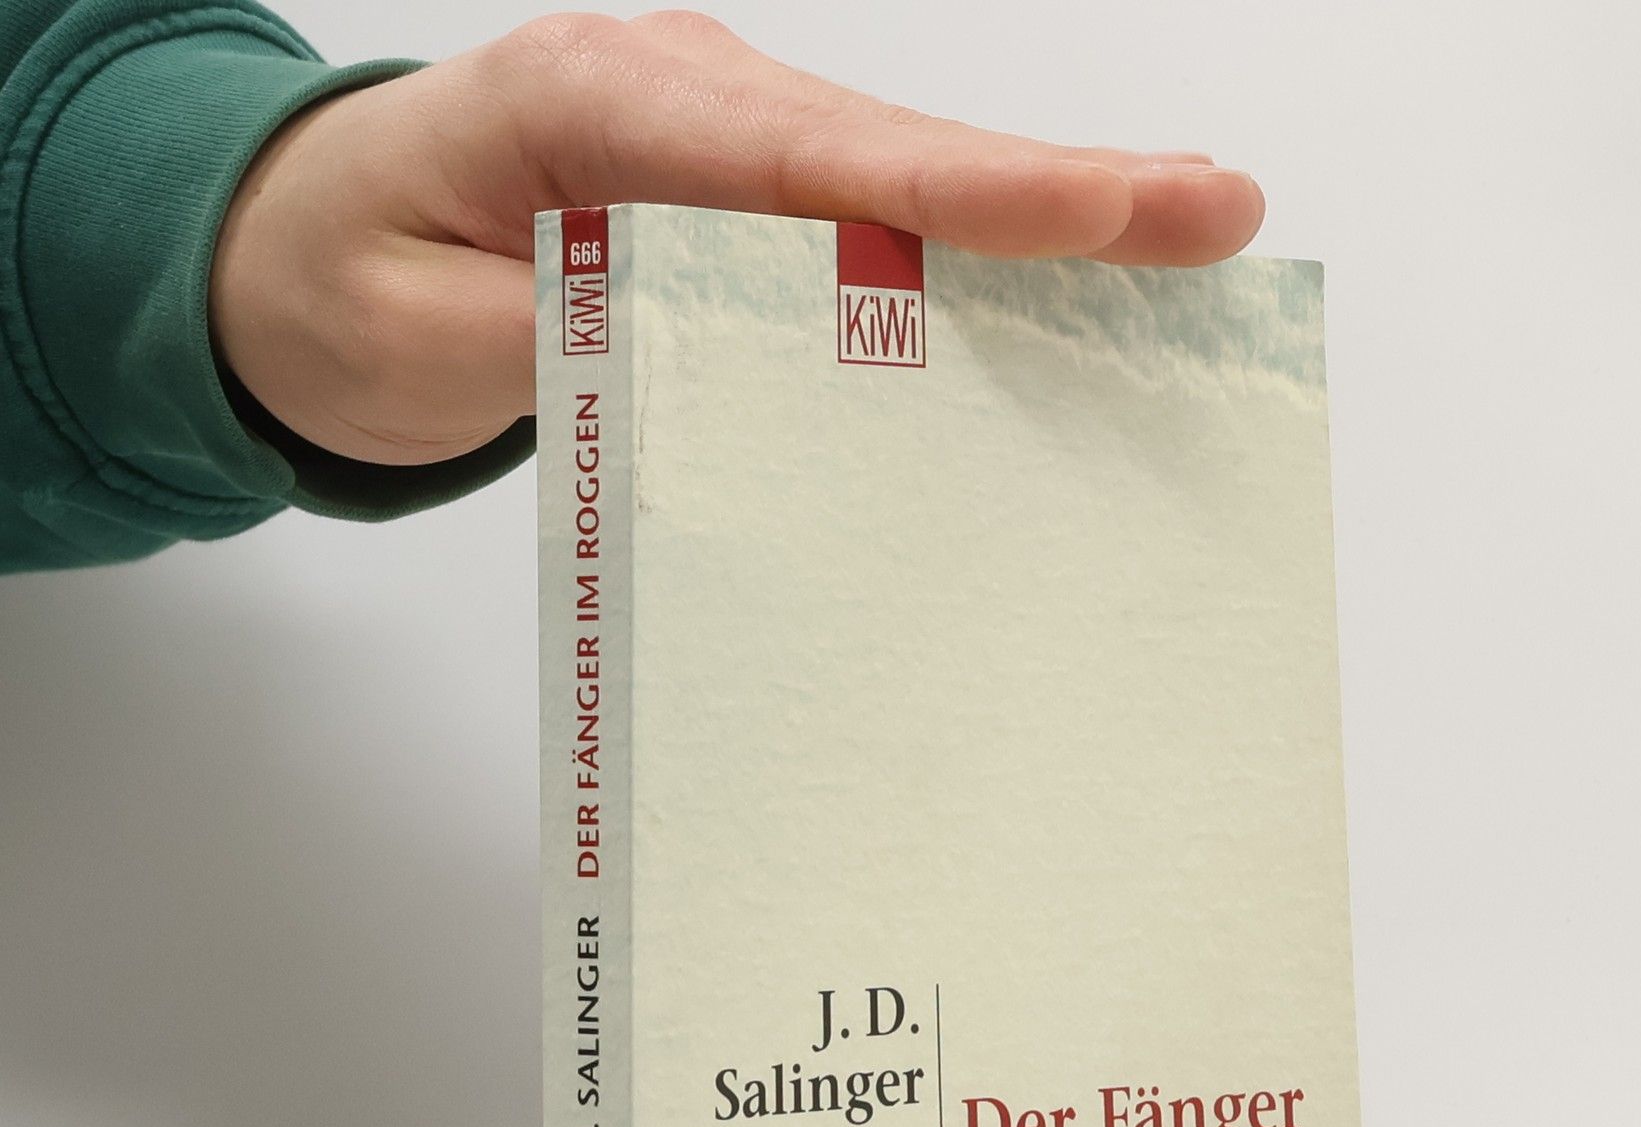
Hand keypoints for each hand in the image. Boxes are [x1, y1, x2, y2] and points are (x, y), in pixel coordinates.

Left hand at [209, 9, 1264, 465]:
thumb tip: (727, 372)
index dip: (952, 193)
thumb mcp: (419, 341)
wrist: (289, 260)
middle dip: (1056, 192)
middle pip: (890, 155)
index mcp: (589, 108)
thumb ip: (567, 349)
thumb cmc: (343, 288)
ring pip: (900, 186)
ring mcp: (720, 146)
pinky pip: (872, 232)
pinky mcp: (739, 204)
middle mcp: (679, 103)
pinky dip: (974, 262)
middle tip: (1213, 212)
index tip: (1088, 211)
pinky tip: (1072, 290)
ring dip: (1043, 223)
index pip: (798, 156)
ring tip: (1187, 243)